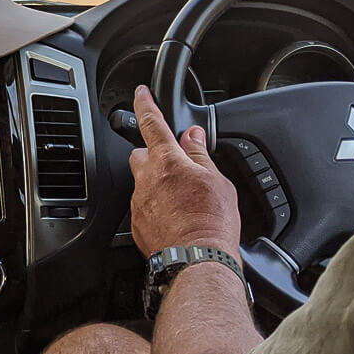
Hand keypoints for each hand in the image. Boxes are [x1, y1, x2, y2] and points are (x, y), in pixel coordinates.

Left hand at [128, 85, 241, 259]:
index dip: (145, 104)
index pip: (151, 122)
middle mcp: (147, 178)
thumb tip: (192, 135)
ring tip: (180, 200)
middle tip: (176, 169)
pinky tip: (174, 218)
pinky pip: (143, 206)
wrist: (198, 260)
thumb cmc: (212, 222)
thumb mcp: (216, 180)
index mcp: (167, 161)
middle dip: (155, 156)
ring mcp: (139, 201)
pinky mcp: (137, 223)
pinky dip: (156, 208)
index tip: (140, 93)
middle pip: (142, 155)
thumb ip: (200, 154)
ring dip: (157, 184)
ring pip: (142, 182)